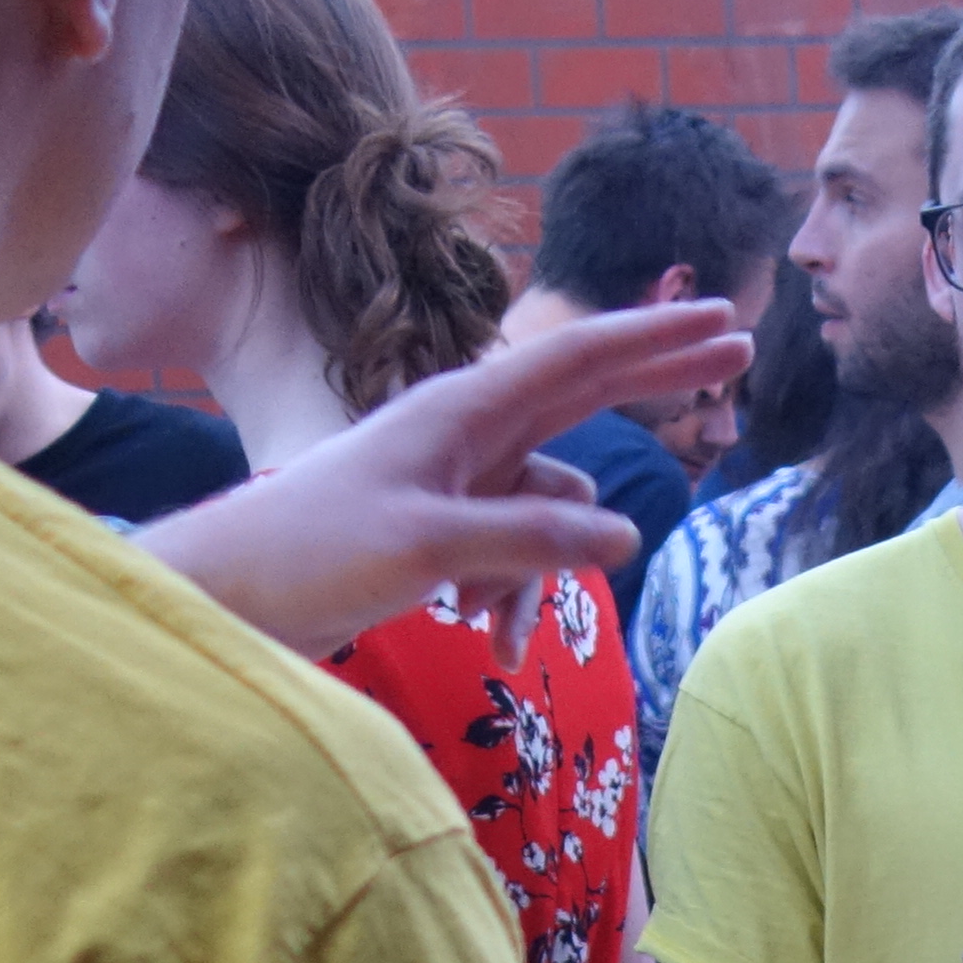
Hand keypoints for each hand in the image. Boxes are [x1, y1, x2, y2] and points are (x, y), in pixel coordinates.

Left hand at [135, 300, 748, 656]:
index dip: (657, 338)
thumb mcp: (427, 547)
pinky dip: (508, 597)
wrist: (225, 594)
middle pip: (582, 398)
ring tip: (494, 638)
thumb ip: (528, 539)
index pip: (580, 358)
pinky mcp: (437, 527)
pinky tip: (481, 644)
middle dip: (654, 386)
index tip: (725, 319)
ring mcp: (453, 479)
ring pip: (547, 509)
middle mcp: (465, 432)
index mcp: (462, 411)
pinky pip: (510, 551)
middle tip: (737, 358)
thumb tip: (627, 537)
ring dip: (540, 576)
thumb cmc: (310, 553)